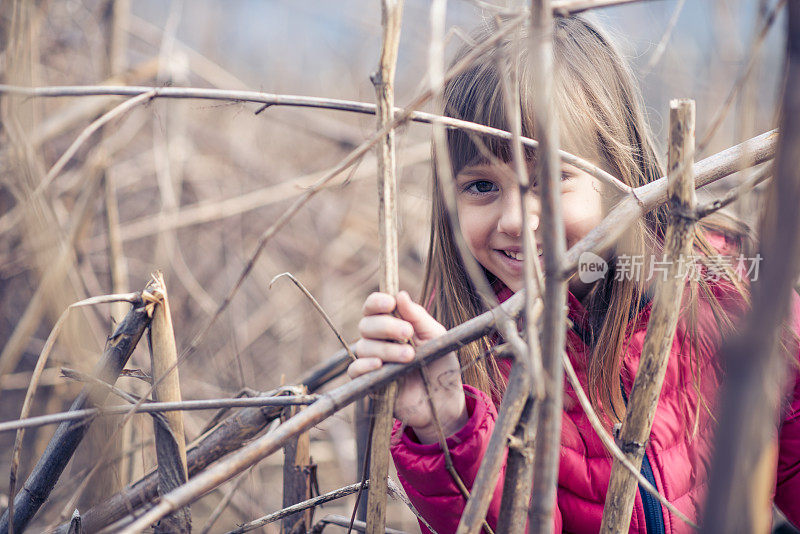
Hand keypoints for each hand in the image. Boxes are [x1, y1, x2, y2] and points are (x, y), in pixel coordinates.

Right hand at [349, 290, 466, 442]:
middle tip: (408, 333)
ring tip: (409, 356)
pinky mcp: (369, 382)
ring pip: (363, 346)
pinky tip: (380, 365)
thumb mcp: (435, 336)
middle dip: (386, 326)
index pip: (373, 307)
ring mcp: (373, 360)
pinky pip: (355, 369)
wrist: (444, 399)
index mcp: (393, 323)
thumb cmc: (440, 363)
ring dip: (386, 349)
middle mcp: (379, 340)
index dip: (377, 302)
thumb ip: (417, 316)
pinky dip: (364, 365)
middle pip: (366, 324)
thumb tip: (400, 294)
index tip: (390, 303)